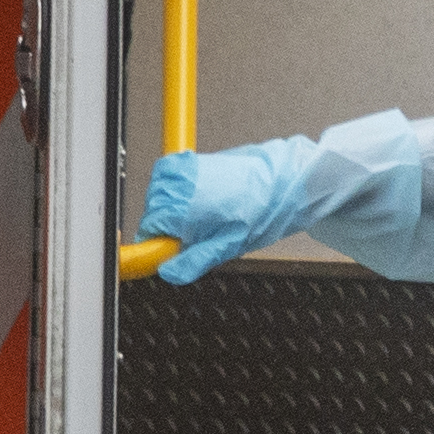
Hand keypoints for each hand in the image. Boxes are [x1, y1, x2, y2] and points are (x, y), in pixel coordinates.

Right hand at [140, 142, 307, 281]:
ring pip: (158, 194)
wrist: (284, 180)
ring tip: (204, 214)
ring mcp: (184, 167)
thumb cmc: (263, 210)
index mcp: (186, 205)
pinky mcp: (190, 159)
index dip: (158, 242)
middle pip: (153, 211)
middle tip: (198, 232)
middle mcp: (180, 182)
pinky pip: (168, 177)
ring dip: (172, 207)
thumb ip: (195, 260)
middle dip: (168, 225)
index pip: (149, 227)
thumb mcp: (229, 245)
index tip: (168, 250)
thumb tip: (169, 273)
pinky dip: (176, 190)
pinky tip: (199, 199)